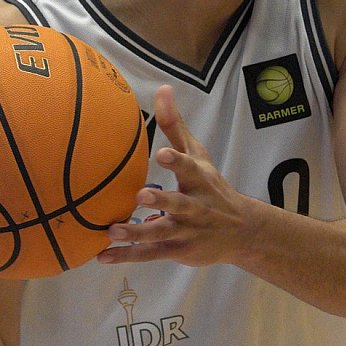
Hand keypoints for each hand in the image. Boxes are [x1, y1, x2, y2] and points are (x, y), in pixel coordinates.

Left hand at [97, 85, 249, 267]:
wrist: (241, 231)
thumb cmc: (211, 187)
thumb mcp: (198, 155)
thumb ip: (176, 125)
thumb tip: (163, 89)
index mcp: (199, 180)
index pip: (189, 167)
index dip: (177, 161)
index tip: (162, 154)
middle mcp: (194, 206)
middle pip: (178, 204)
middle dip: (161, 201)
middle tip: (141, 196)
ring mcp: (186, 231)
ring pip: (161, 233)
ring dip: (137, 233)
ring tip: (112, 230)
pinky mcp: (177, 250)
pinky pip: (150, 254)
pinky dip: (127, 256)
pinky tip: (104, 255)